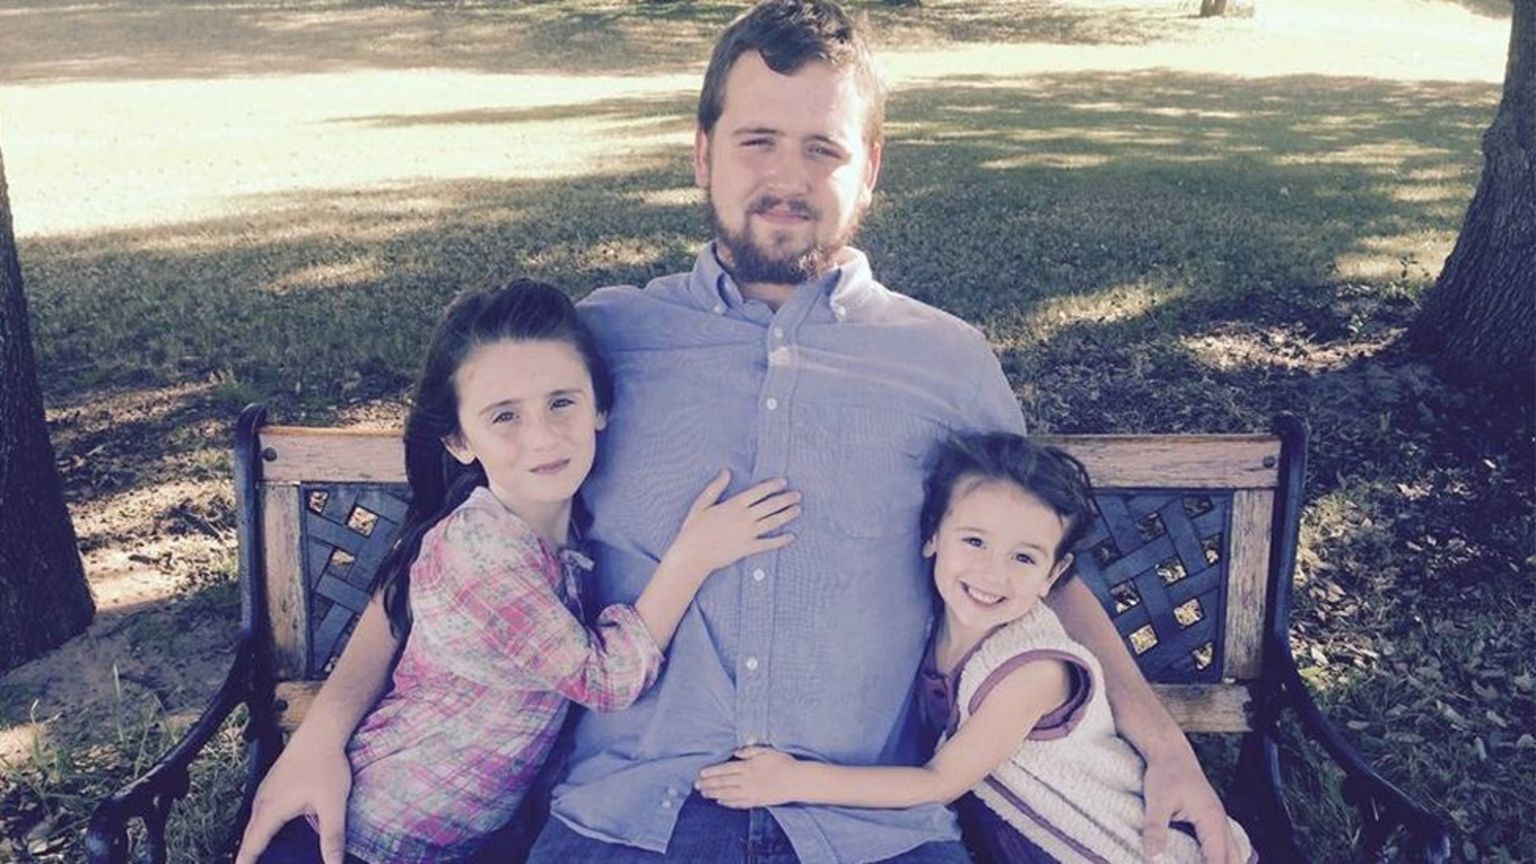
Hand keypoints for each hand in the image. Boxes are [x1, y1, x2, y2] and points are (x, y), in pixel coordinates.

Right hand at [234, 737, 352, 863]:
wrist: (322, 732)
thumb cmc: (326, 765)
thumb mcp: (333, 805)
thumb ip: (332, 838)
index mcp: (271, 811)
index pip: (251, 847)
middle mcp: (262, 802)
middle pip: (248, 838)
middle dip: (247, 857)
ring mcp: (265, 791)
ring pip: (254, 825)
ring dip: (253, 843)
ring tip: (257, 859)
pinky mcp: (272, 784)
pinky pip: (260, 813)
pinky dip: (261, 828)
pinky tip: (271, 832)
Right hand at [666, 470, 799, 574]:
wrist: (692, 554)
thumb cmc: (693, 529)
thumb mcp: (701, 504)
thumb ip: (715, 487)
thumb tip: (726, 471)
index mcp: (734, 505)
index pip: (759, 492)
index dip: (773, 486)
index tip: (784, 482)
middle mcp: (744, 518)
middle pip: (770, 505)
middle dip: (786, 499)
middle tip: (798, 495)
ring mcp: (748, 534)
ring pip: (773, 522)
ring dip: (788, 515)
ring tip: (798, 510)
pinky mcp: (748, 548)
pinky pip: (769, 544)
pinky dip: (782, 540)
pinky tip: (792, 537)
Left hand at [694, 746, 803, 808]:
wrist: (797, 781)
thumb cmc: (783, 763)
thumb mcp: (767, 751)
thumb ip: (750, 751)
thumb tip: (737, 751)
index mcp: (748, 766)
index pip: (725, 769)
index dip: (712, 771)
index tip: (701, 773)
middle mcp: (747, 780)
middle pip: (723, 782)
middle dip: (708, 784)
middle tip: (696, 785)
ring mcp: (751, 792)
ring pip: (728, 794)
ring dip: (714, 794)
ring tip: (704, 794)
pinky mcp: (756, 801)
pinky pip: (738, 803)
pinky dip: (728, 803)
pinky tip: (720, 802)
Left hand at [1142, 749, 1238, 863]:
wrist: (1170, 752)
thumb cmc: (1165, 773)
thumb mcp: (1157, 801)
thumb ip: (1155, 829)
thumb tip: (1151, 855)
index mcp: (1211, 820)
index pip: (1218, 860)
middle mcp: (1221, 822)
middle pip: (1234, 860)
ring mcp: (1219, 821)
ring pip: (1234, 853)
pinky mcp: (1212, 820)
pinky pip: (1226, 845)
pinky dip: (1222, 859)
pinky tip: (1211, 862)